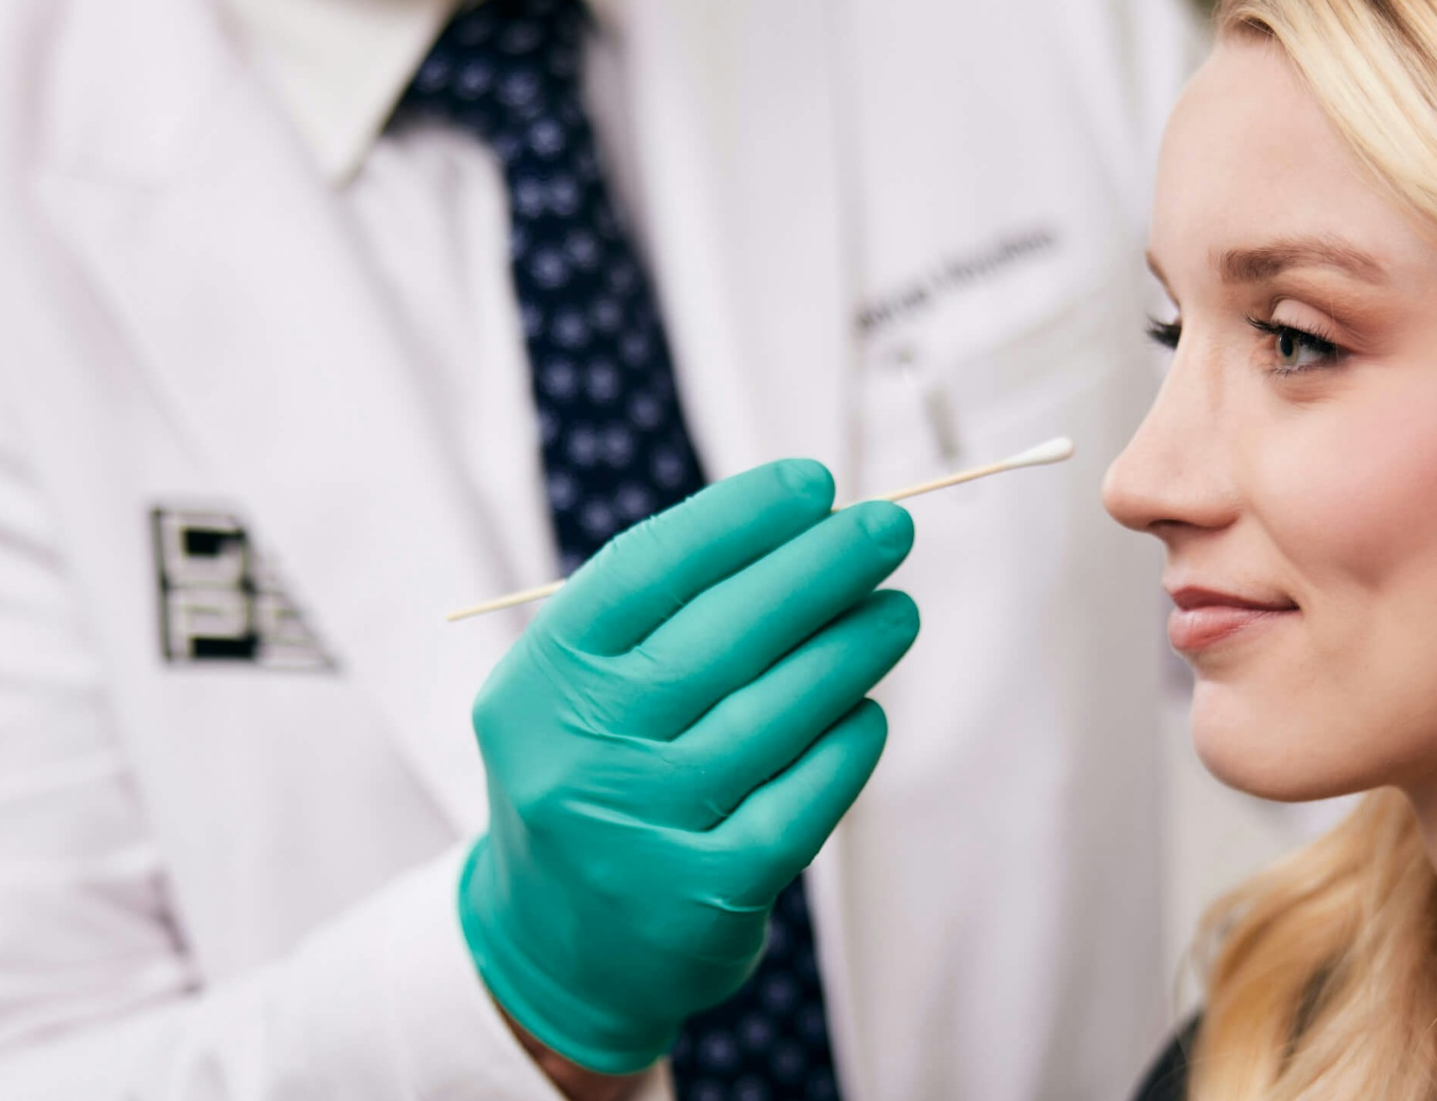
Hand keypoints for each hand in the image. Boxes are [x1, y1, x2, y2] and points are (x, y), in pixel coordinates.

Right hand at [458, 460, 918, 1073]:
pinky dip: (846, 746)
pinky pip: (803, 798)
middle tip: (888, 528)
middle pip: (723, 635)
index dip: (736, 519)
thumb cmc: (596, 777)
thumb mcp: (580, 693)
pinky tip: (870, 709)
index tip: (812, 484)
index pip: (645, 571)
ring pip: (775, 713)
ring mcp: (642, 829)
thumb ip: (662, 616)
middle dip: (818, 569)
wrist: (558, 953)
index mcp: (539, 682)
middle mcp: (579, 753)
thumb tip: (802, 527)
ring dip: (851, 649)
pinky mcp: (706, 894)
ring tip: (897, 612)